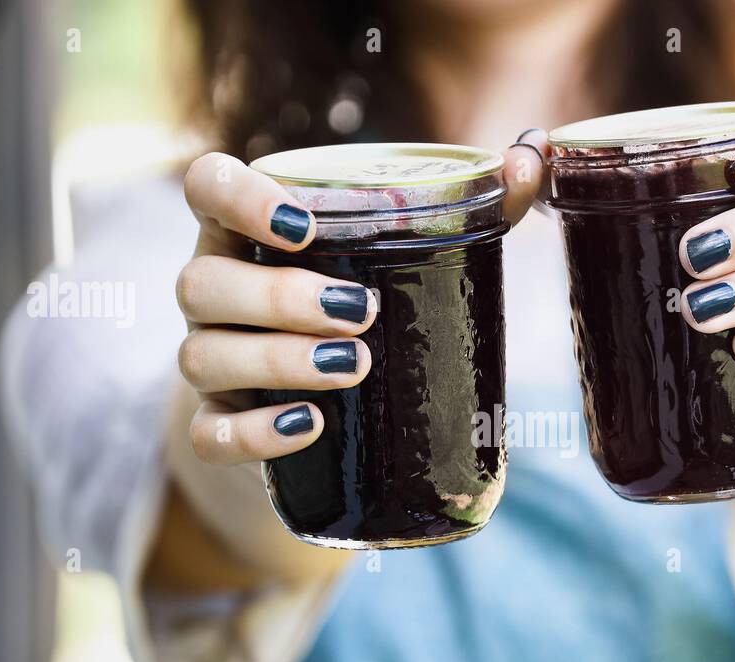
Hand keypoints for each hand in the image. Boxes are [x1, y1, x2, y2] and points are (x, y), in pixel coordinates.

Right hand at [157, 138, 545, 585]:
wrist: (321, 420)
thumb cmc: (369, 309)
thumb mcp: (408, 256)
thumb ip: (477, 201)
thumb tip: (532, 153)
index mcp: (246, 233)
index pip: (207, 187)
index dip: (238, 196)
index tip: (304, 225)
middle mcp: (213, 291)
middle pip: (202, 282)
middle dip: (279, 297)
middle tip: (361, 313)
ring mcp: (208, 362)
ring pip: (203, 356)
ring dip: (278, 361)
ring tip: (354, 366)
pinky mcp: (216, 429)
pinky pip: (210, 435)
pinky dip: (255, 434)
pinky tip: (309, 427)